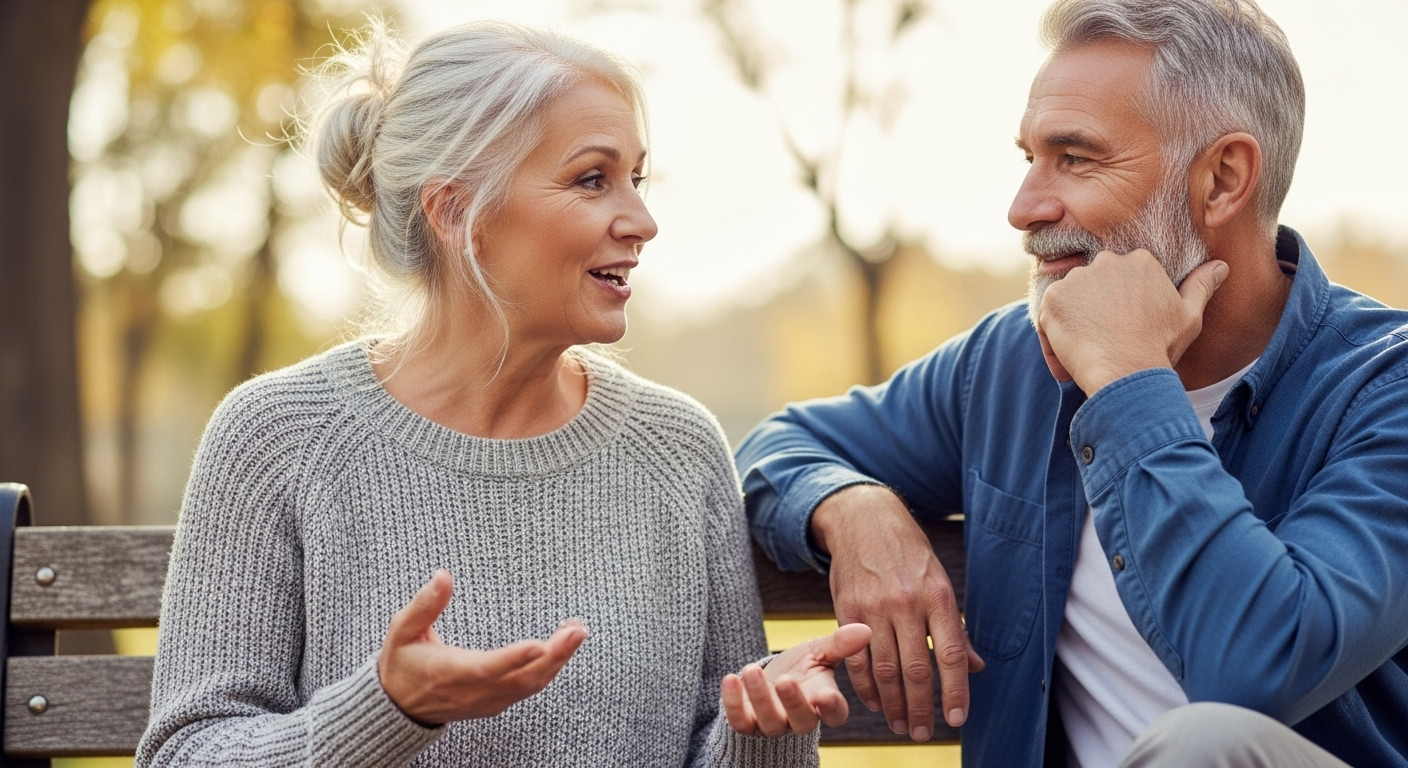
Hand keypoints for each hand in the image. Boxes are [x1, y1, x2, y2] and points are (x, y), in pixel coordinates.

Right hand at [377, 570, 587, 723]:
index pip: (487, 668)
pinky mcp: (495, 703)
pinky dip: (549, 670)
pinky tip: (562, 650)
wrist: (397, 707)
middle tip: (577, 630)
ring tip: (576, 632)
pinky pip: (528, 689)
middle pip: (522, 679)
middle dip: (554, 655)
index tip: (539, 644)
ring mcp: (487, 701)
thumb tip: (443, 576)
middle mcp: (474, 691)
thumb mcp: (402, 631)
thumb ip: (424, 605)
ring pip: (530, 686)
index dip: (514, 658)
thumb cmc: (401, 665)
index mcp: (450, 672)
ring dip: (558, 660)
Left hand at [721, 623, 872, 735]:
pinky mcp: (747, 724)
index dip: (831, 708)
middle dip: (793, 702)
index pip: (834, 714)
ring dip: (760, 698)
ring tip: (751, 669)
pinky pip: (739, 721)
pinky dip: (733, 702)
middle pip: (802, 721)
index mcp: (824, 703)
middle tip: (784, 680)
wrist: (768, 677)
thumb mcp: (818, 652)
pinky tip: (730, 679)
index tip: (827, 694)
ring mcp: (773, 725)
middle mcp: (800, 719)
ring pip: (770, 722)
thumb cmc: (799, 667)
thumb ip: (839, 644)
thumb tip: (865, 629)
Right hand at [811, 485, 983, 741]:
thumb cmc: (908, 554)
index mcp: (938, 596)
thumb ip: (955, 627)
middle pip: (917, 669)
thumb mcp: (939, 581)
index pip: (952, 654)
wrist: (863, 520)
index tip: (957, 719)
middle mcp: (907, 603)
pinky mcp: (847, 610)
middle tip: (923, 733)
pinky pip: (857, 658)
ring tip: (900, 725)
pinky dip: (865, 686)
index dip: (956, 691)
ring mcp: (875, 607)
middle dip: (922, 708)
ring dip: (894, 704)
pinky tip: (874, 702)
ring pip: (886, 669)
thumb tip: (976, 666)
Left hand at [1035, 250, 1228, 394]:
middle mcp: (1106, 261)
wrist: (1127, 373)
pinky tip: (1070, 358)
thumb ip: (1201, 286)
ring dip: (1074, 322)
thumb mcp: (1189, 316)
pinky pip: (1047, 315)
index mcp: (1140, 260)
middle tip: (1105, 341)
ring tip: (1089, 353)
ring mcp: (1077, 278)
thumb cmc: (1160, 347)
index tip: (1125, 329)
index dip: (1120, 307)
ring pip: (1070, 299)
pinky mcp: (1053, 298)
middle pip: (1094, 285)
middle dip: (1095, 310)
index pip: (1122, 278)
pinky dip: (1054, 336)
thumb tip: (1221, 266)